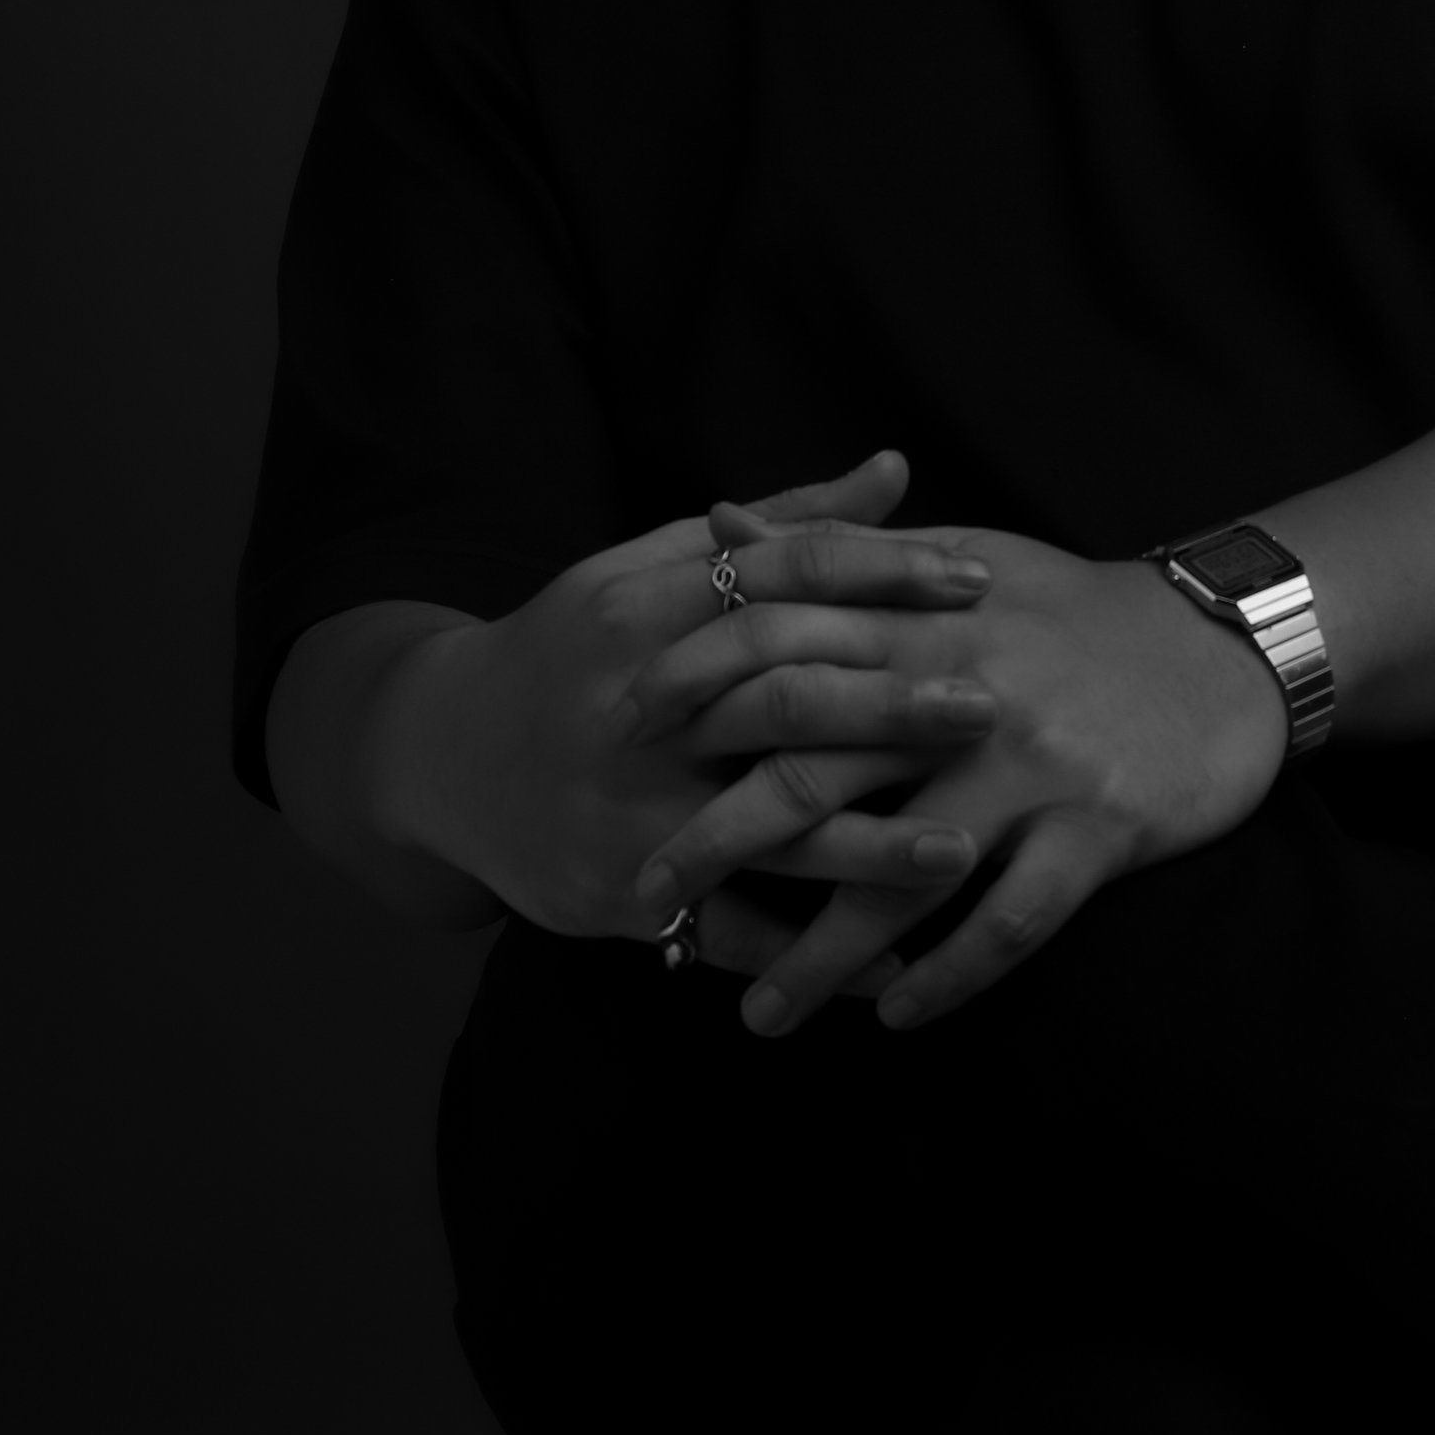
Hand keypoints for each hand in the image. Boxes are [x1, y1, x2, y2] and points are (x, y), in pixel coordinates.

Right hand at [387, 452, 1002, 954]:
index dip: (884, 575)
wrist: (440, 753)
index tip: (977, 582)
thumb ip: (779, 526)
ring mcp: (627, 810)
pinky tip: (895, 964)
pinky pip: (731, 931)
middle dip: (892, 707)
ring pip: (763, 829)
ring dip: (869, 847)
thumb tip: (897, 470)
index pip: (783, 579)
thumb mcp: (650, 567)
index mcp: (645, 610)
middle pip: (780, 702)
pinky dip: (813, 955)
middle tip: (994, 708)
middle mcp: (638, 711)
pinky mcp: (620, 893)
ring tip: (968, 850)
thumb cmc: (576, 645)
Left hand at [627, 527, 1290, 1037]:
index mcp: (924, 616)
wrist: (1227, 645)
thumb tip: (711, 521)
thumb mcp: (957, 552)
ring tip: (756, 1014)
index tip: (618, 741)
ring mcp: (1031, 767)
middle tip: (646, 895)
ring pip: (900, 871)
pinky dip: (946, 975)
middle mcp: (965, 690)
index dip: (692, 693)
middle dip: (718, 840)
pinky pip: (1007, 920)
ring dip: (819, 953)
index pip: (780, 646)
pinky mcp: (1097, 830)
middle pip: (813, 768)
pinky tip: (895, 1017)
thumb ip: (834, 550)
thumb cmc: (1074, 606)